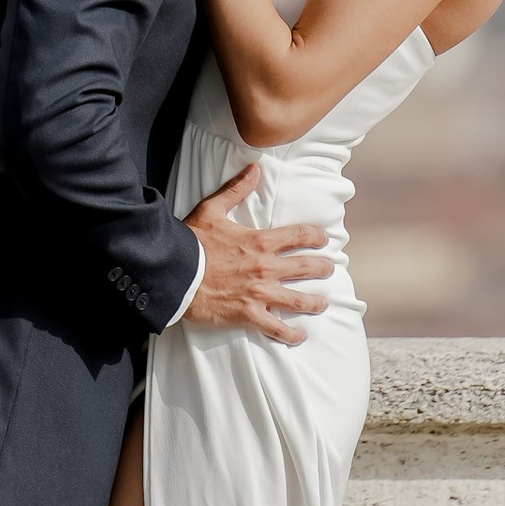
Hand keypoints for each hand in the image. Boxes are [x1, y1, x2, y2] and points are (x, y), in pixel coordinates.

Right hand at [183, 165, 330, 342]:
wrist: (175, 275)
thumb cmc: (191, 242)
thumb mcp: (212, 210)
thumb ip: (236, 189)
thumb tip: (254, 169)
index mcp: (260, 242)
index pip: (300, 235)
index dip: (317, 236)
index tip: (324, 239)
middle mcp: (266, 268)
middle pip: (307, 268)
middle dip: (323, 268)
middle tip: (329, 269)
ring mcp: (260, 294)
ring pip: (299, 300)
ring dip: (315, 302)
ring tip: (323, 304)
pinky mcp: (249, 315)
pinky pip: (277, 329)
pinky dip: (291, 335)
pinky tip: (300, 336)